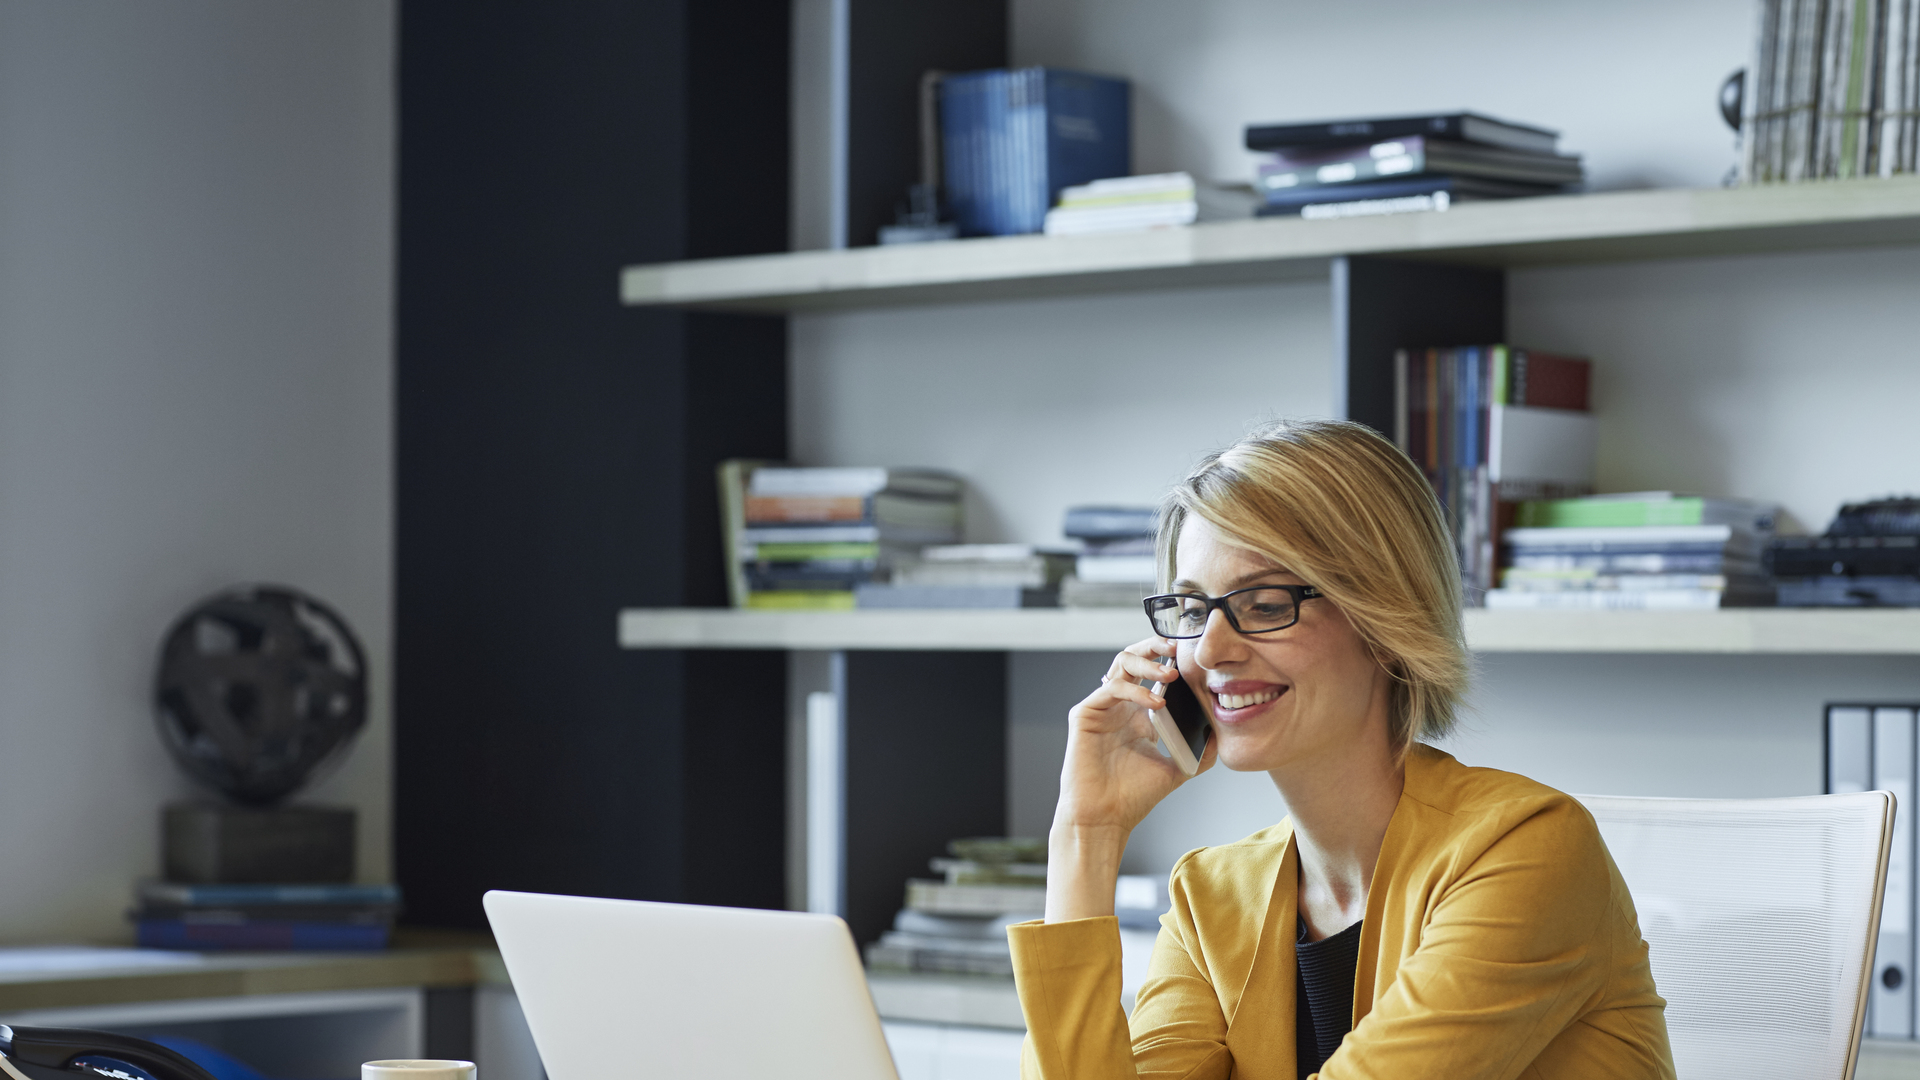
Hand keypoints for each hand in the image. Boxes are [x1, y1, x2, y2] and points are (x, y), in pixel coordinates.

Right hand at [1053, 637, 1217, 837]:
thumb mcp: (1175, 769)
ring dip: (1147, 663)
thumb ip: (1197, 752)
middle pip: (1134, 658)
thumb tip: (1221, 736)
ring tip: (1170, 674)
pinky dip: (1135, 690)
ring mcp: (1102, 708)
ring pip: (1120, 664)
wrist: (1105, 818)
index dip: (1170, 660)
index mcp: (1138, 713)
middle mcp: (1119, 706)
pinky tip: (1155, 703)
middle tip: (1178, 647)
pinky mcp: (1085, 714)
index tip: (1194, 655)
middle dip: (1155, 646)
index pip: (1152, 673)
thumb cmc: (1133, 797)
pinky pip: (1111, 688)